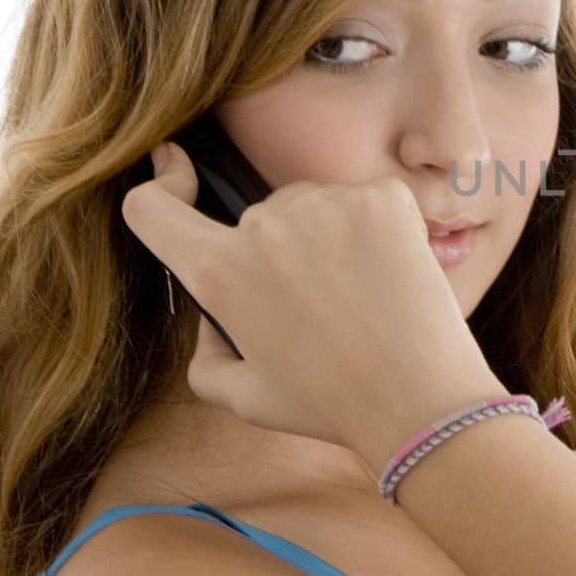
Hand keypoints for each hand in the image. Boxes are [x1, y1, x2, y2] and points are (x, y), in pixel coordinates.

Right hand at [120, 140, 506, 456]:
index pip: (153, 207)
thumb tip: (214, 316)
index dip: (161, 188)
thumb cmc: (332, 403)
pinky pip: (368, 201)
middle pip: (258, 217)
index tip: (175, 172)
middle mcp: (265, 226)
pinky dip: (379, 229)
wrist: (421, 400)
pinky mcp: (382, 197)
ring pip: (315, 207)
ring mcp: (327, 203)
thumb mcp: (244, 396)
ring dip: (329, 237)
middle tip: (321, 306)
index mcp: (220, 272)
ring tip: (362, 297)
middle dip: (279, 251)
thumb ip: (207, 352)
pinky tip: (391, 276)